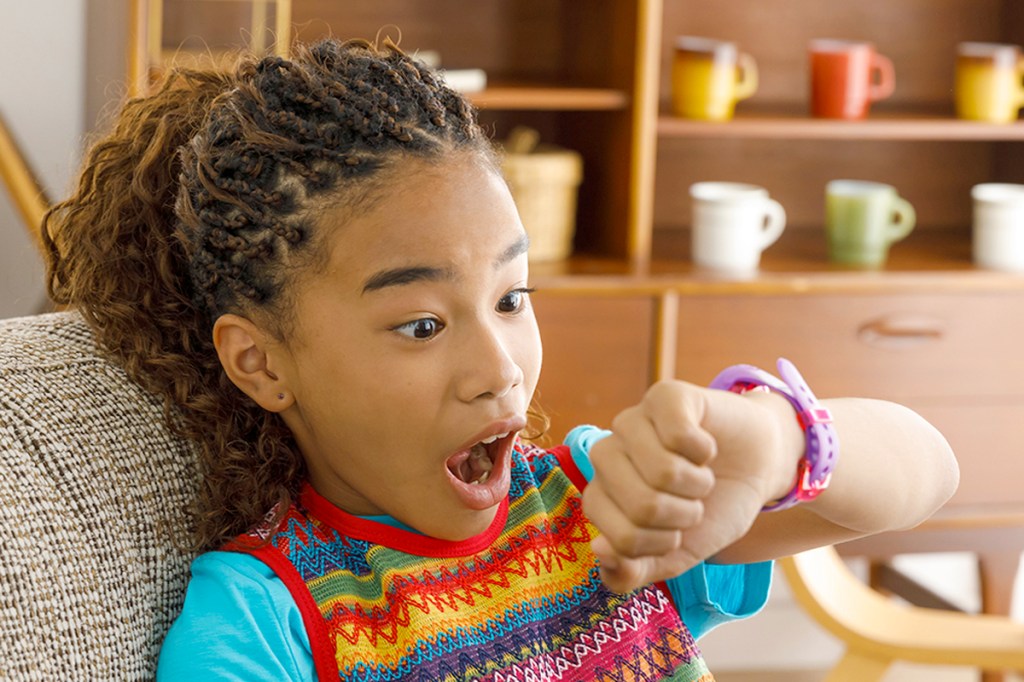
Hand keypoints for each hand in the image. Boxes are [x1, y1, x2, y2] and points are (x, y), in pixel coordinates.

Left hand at [582, 380, 796, 592]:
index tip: (677, 533)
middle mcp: (607, 456)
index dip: (662, 545)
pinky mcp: (664, 396)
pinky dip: (705, 450)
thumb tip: (600, 550)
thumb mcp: (677, 556)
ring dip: (697, 484)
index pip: (619, 539)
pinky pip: (679, 434)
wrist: (757, 467)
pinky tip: (705, 447)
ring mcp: (632, 422)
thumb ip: (635, 569)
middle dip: (683, 515)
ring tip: (701, 474)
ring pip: (662, 471)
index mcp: (603, 496)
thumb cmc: (712, 508)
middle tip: (694, 501)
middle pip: (642, 507)